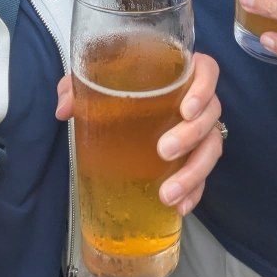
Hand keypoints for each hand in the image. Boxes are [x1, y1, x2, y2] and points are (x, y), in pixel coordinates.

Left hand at [56, 53, 222, 216]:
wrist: (119, 108)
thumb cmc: (116, 83)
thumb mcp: (95, 77)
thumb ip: (77, 85)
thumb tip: (65, 108)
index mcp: (178, 71)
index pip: (207, 70)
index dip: (203, 87)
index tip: (186, 109)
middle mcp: (196, 98)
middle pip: (211, 112)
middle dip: (191, 135)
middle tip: (163, 151)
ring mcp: (198, 129)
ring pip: (211, 147)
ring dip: (194, 172)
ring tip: (168, 193)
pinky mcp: (193, 155)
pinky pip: (204, 174)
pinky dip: (195, 191)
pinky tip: (180, 207)